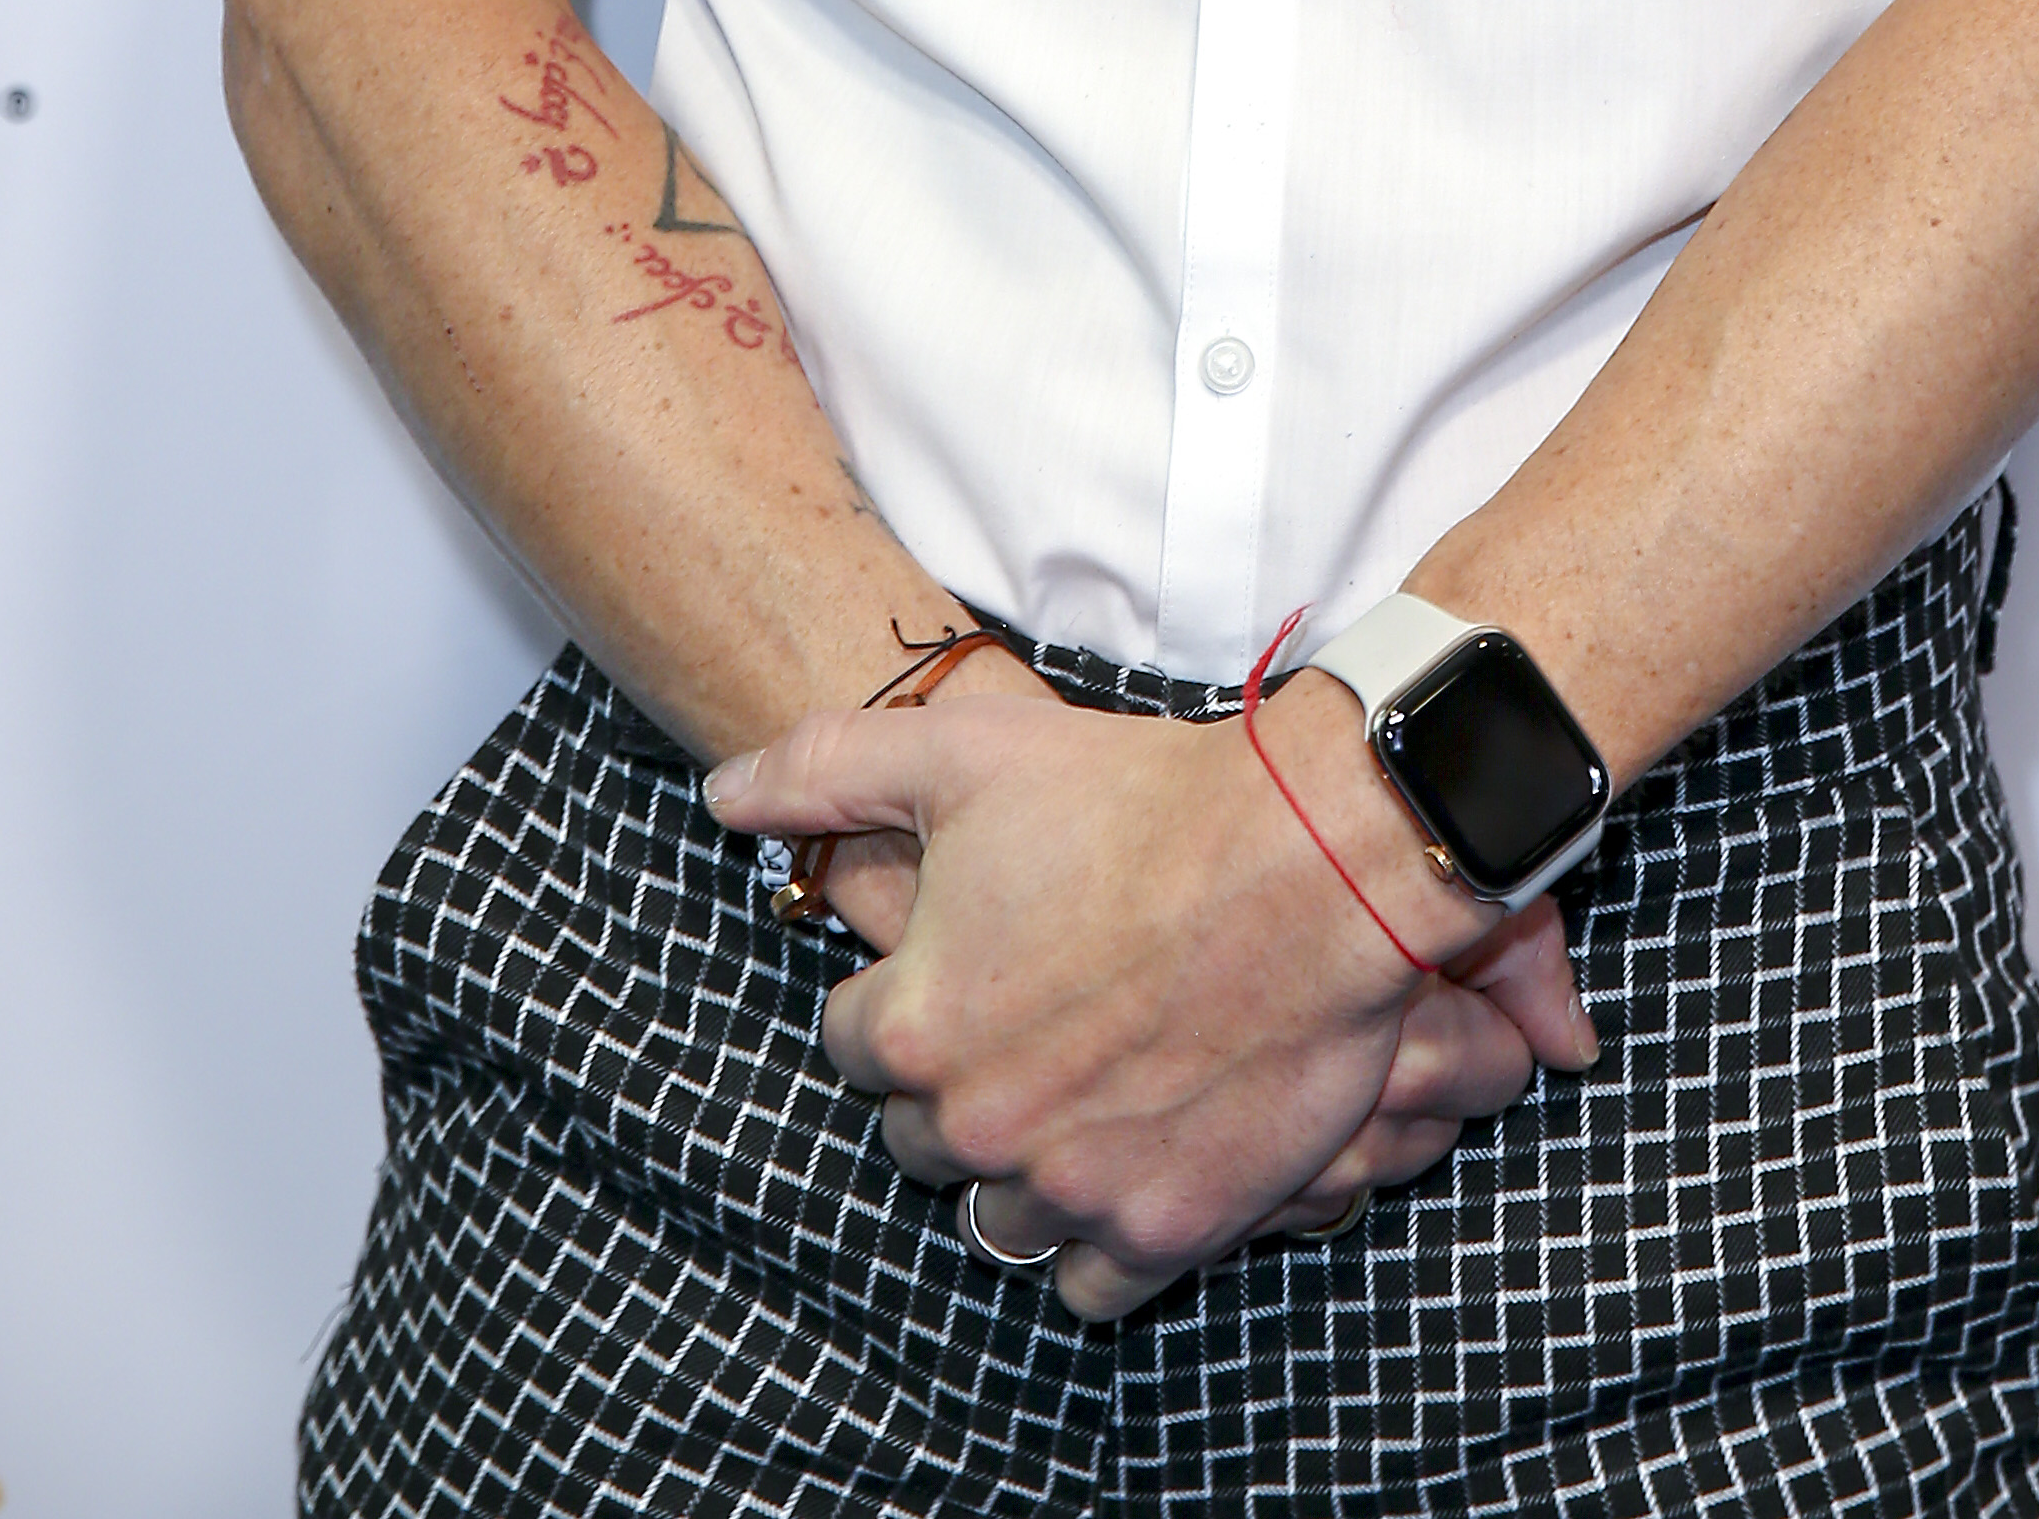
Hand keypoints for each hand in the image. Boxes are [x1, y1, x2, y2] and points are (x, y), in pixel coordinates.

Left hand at [706, 664, 1593, 1315]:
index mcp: (916, 1024)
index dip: (904, 995)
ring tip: (1071, 1099)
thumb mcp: (966, 752)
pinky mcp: (1167, 1227)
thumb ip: (821, 771)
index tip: (966, 960)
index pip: (852, 1045)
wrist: (1316, 856)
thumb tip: (722, 794)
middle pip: (922, 1140)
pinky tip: (1125, 1164)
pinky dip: (1097, 1241)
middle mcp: (982, 1125)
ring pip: (997, 1226)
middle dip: (958, 1086)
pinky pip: (1091, 1287)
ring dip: (1018, 1173)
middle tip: (1027, 1020)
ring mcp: (1075, 1189)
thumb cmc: (1139, 796)